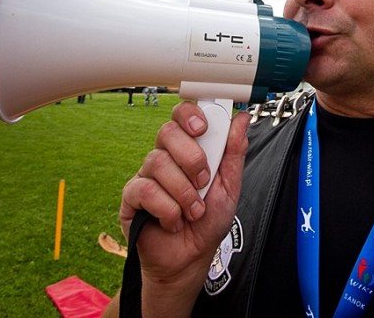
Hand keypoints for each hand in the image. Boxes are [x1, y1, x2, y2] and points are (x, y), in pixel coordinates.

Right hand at [119, 101, 249, 313]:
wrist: (191, 258)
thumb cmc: (208, 221)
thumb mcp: (230, 187)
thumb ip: (234, 152)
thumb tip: (242, 119)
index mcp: (188, 148)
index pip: (181, 115)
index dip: (189, 115)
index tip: (203, 129)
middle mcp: (165, 157)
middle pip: (167, 132)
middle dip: (191, 157)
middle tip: (204, 181)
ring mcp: (146, 175)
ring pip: (158, 163)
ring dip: (184, 192)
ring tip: (194, 211)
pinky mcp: (131, 197)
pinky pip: (146, 190)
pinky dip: (168, 210)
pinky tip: (174, 222)